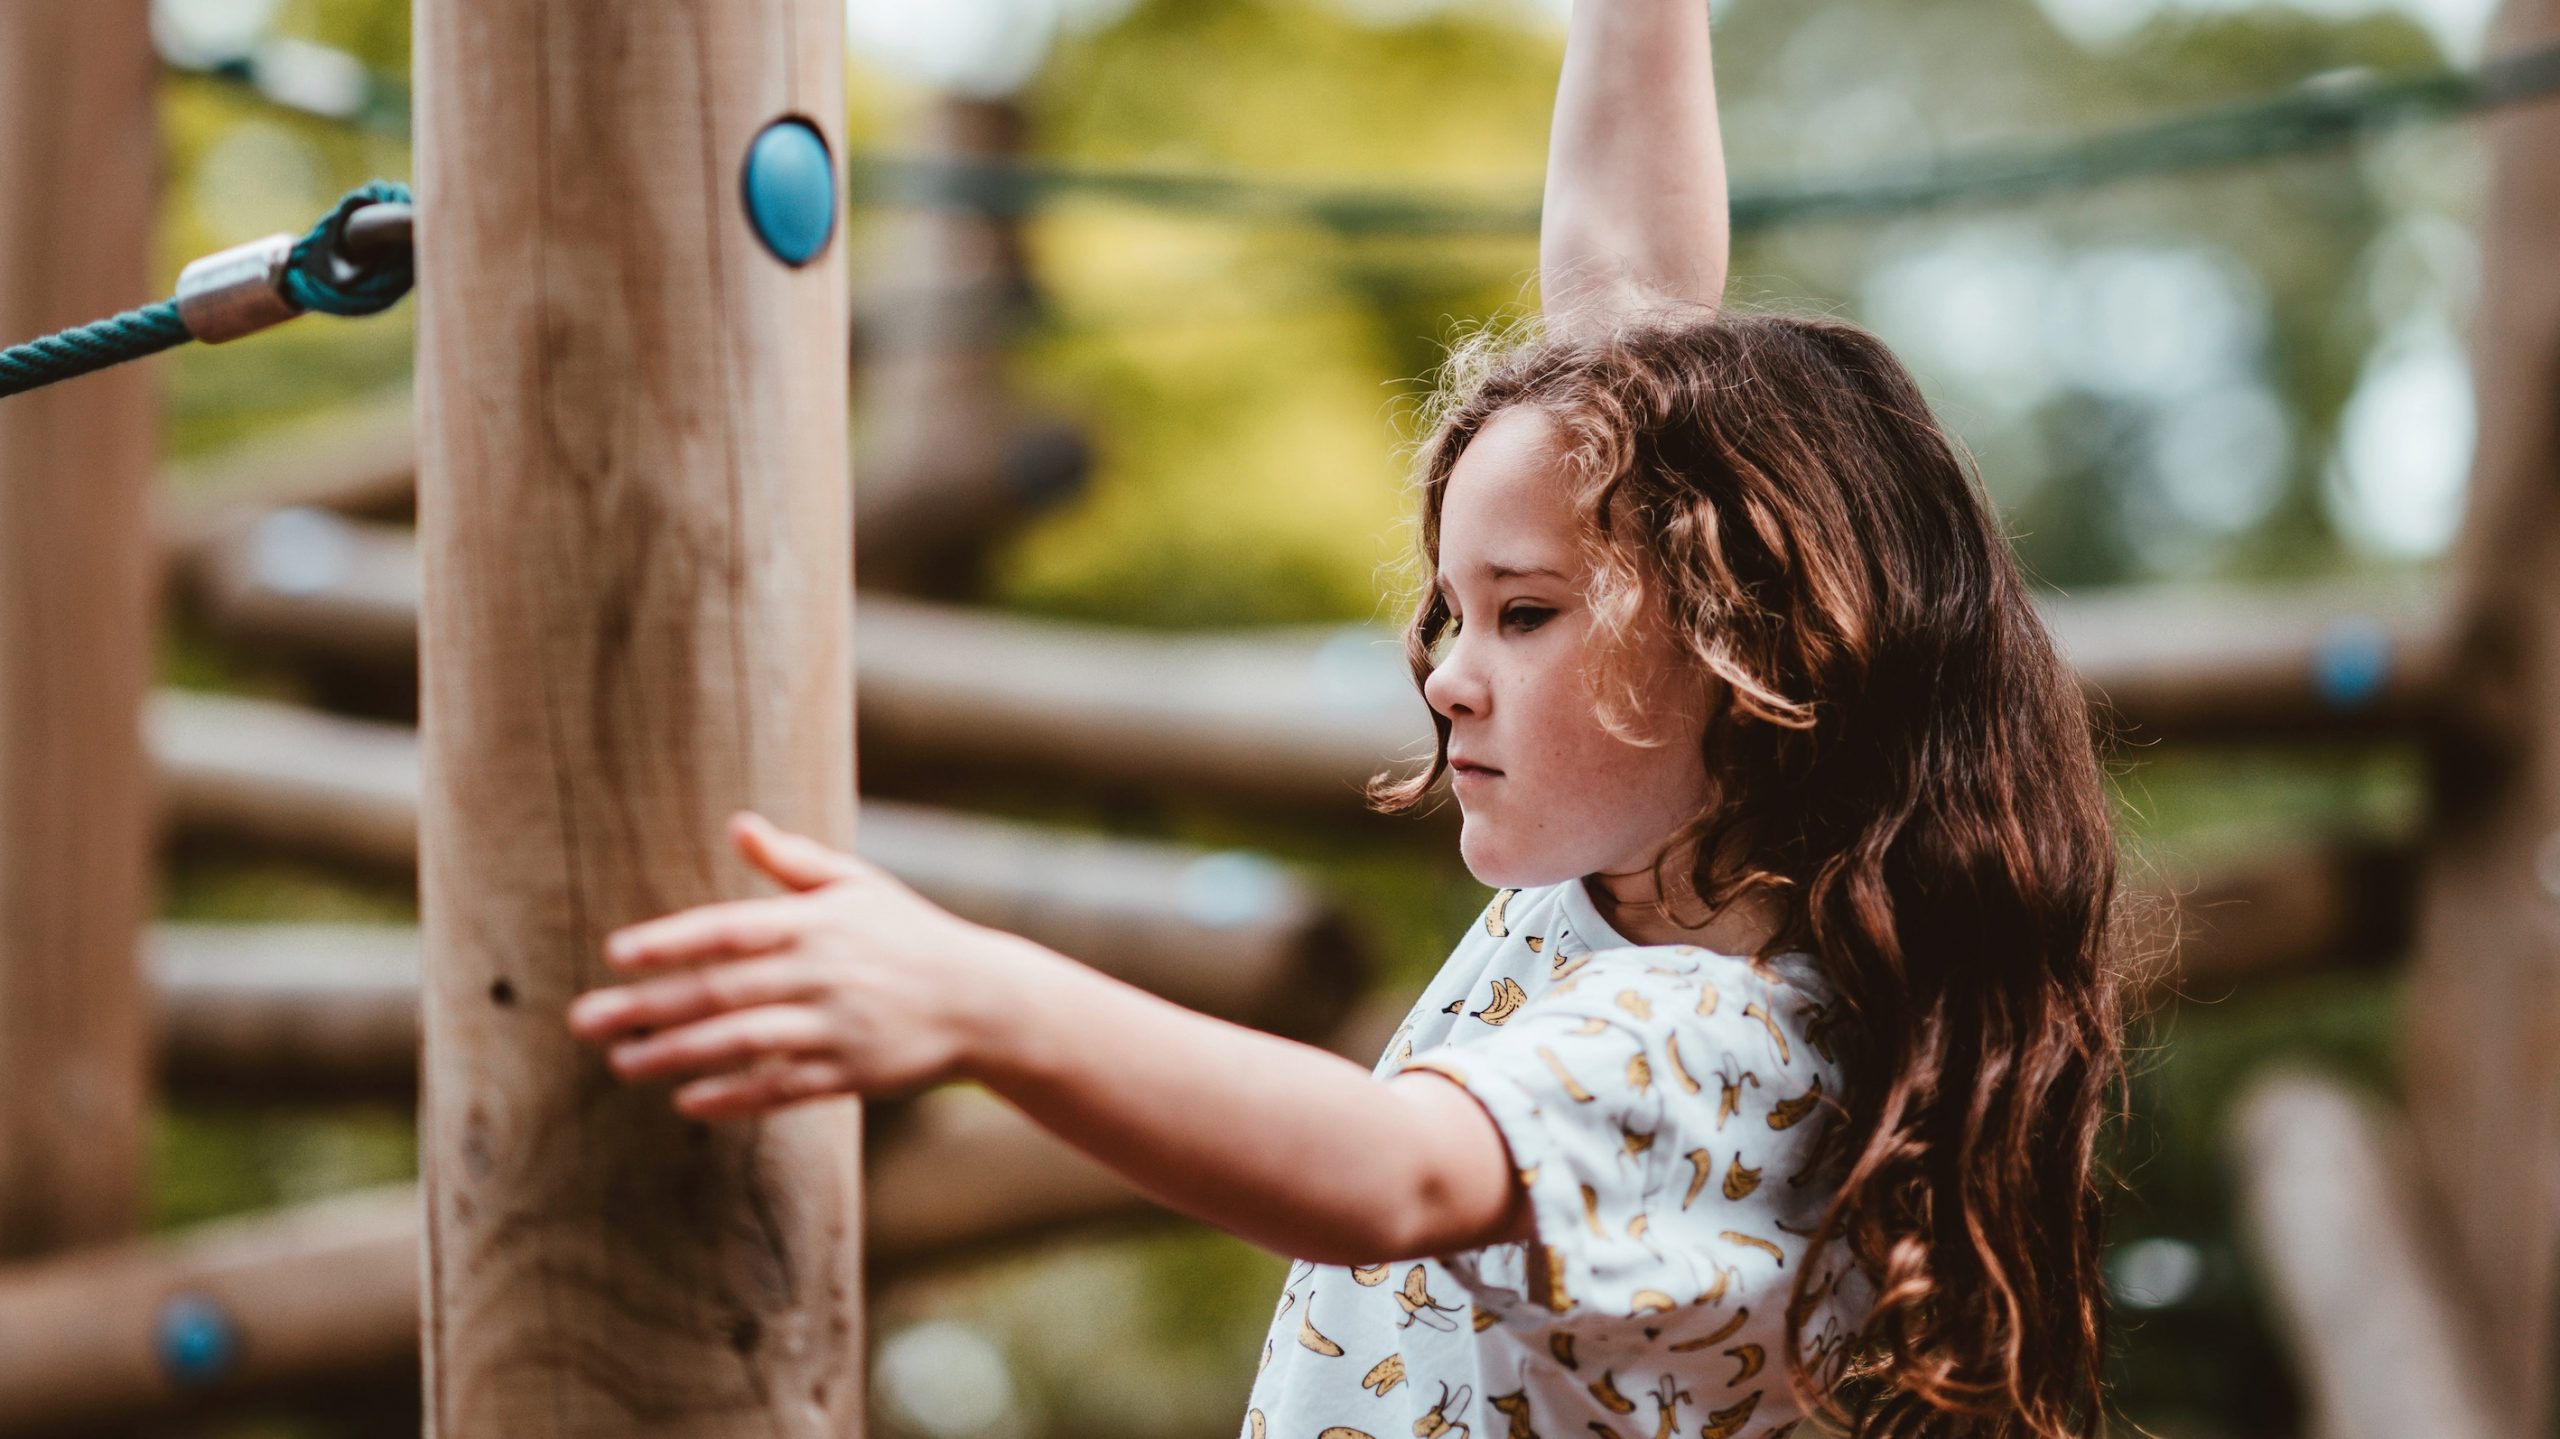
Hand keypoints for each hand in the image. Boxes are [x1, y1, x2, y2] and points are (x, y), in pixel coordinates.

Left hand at [566, 810, 1032, 1119]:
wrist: (982, 1000)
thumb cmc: (909, 935)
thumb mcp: (858, 886)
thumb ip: (793, 862)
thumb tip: (738, 824)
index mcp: (817, 922)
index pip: (730, 930)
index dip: (672, 941)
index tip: (617, 953)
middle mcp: (822, 972)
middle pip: (720, 991)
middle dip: (648, 1005)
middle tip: (585, 1019)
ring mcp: (836, 1026)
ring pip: (741, 1042)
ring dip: (676, 1055)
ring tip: (622, 1063)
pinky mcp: (850, 1073)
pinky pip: (780, 1088)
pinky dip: (733, 1096)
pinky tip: (687, 1102)